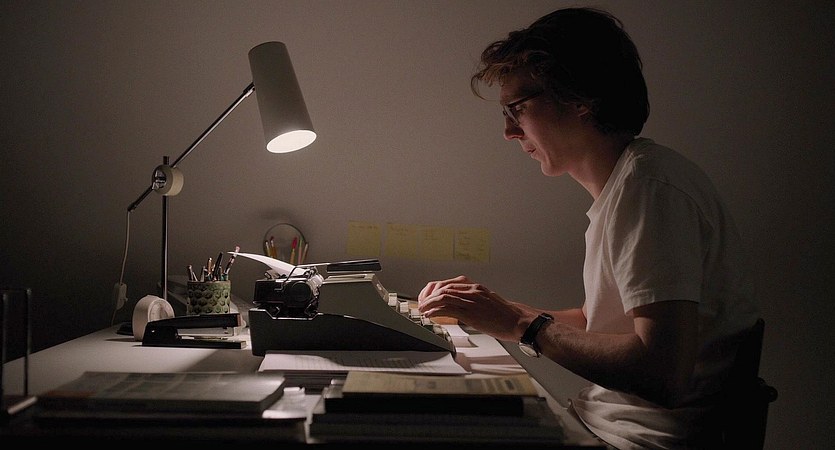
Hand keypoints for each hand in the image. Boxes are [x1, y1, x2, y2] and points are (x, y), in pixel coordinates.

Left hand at [417, 275, 535, 341]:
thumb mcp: (487, 301)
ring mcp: (471, 301)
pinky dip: (435, 311)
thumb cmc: (505, 315)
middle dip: (428, 296)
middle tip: (422, 304)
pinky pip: (448, 308)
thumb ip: (473, 300)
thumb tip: (459, 307)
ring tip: (423, 310)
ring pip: (443, 296)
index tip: (428, 297)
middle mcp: (472, 291)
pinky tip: (430, 315)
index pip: (448, 283)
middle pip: (443, 288)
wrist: (518, 321)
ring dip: (429, 304)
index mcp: (475, 287)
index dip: (434, 290)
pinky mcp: (470, 313)